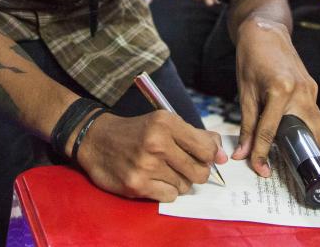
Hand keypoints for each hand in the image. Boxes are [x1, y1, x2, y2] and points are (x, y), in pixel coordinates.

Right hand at [75, 110, 226, 201]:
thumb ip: (195, 136)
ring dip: (178, 181)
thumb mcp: (164, 122)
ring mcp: (146, 166)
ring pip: (185, 186)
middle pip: (199, 171)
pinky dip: (165, 191)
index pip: (206, 149)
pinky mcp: (137, 185)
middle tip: (184, 166)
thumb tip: (222, 155)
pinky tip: (153, 179)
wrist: (97, 140)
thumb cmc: (137, 131)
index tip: (204, 157)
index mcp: (166, 123)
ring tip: (163, 170)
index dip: (210, 156)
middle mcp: (157, 143)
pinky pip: (169, 196)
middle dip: (197, 172)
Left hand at [233, 18, 319, 175]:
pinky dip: (305, 126)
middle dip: (306, 154)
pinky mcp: (312, 88)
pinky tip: (289, 131)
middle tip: (288, 166)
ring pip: (319, 126)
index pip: (272, 132)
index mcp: (282, 90)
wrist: (265, 31)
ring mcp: (311, 90)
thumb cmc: (251, 58)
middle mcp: (302, 91)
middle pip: (315, 135)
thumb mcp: (245, 92)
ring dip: (308, 141)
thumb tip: (243, 154)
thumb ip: (247, 125)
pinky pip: (313, 114)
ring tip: (288, 152)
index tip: (260, 170)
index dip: (263, 154)